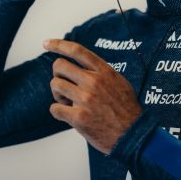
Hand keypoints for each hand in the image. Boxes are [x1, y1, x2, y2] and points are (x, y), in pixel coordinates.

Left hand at [43, 39, 140, 154]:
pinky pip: (54, 108)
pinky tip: (68, 115)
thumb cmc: (126, 110)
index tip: (46, 44)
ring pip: (55, 85)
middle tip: (64, 87)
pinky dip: (57, 112)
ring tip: (68, 103)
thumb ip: (101, 72)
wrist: (134, 136)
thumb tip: (82, 63)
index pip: (77, 50)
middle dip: (57, 75)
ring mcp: (86, 99)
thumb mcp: (119, 82)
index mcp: (104, 71)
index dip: (58, 44)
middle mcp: (94, 82)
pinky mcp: (79, 117)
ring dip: (58, 94)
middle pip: (59, 65)